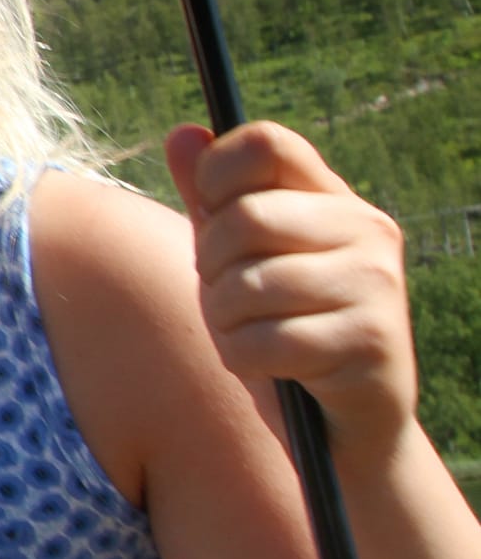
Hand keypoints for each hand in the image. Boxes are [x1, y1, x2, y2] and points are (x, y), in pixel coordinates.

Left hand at [165, 122, 417, 455]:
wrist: (342, 425)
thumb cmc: (281, 328)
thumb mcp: (236, 259)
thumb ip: (210, 199)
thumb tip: (182, 133)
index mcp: (334, 199)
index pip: (267, 143)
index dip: (216, 176)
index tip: (210, 216)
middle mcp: (367, 230)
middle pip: (245, 216)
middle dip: (212, 266)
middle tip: (231, 296)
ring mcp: (376, 284)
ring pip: (248, 284)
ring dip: (228, 322)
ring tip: (255, 335)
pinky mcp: (372, 341)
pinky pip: (264, 342)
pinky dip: (246, 360)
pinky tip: (275, 369)